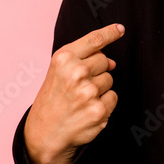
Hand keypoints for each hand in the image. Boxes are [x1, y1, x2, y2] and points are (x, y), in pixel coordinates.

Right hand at [24, 23, 123, 163]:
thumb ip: (82, 60)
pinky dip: (104, 104)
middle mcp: (76, 72)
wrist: (43, 134)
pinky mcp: (98, 110)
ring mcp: (88, 92)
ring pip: (109, 80)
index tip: (120, 29)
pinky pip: (113, 98)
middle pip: (105, 61)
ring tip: (80, 100)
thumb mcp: (58, 72)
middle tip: (79, 85)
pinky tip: (87, 110)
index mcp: (64, 58)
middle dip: (98, 71)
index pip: (94, 40)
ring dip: (100, 89)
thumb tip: (112, 62)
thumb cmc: (52, 100)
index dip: (110, 33)